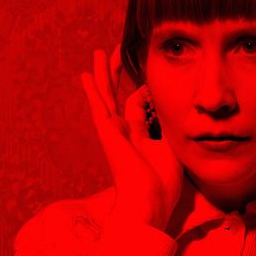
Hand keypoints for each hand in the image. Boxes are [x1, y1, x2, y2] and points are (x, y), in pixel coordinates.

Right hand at [80, 44, 183, 229]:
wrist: (148, 203)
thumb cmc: (161, 184)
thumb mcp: (171, 148)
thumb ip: (166, 127)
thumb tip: (167, 106)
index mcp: (138, 137)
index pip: (139, 105)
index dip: (146, 90)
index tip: (153, 80)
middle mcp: (123, 132)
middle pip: (118, 96)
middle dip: (117, 74)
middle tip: (116, 53)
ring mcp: (113, 131)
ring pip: (106, 95)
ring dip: (103, 73)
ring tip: (100, 52)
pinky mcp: (107, 132)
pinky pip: (99, 106)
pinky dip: (92, 90)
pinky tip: (85, 75)